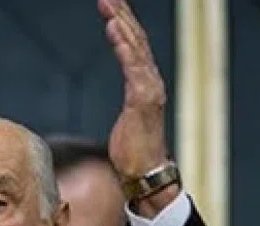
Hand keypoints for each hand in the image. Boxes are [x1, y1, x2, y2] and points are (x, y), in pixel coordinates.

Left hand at [98, 0, 170, 188]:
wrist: (145, 174)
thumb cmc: (134, 151)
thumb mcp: (128, 120)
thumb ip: (131, 101)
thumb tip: (127, 97)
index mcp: (146, 84)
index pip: (135, 46)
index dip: (124, 24)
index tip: (111, 6)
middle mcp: (151, 81)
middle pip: (136, 40)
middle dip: (122, 15)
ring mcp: (149, 89)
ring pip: (135, 47)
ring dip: (121, 23)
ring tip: (108, 5)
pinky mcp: (143, 100)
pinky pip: (132, 66)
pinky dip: (123, 45)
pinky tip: (113, 28)